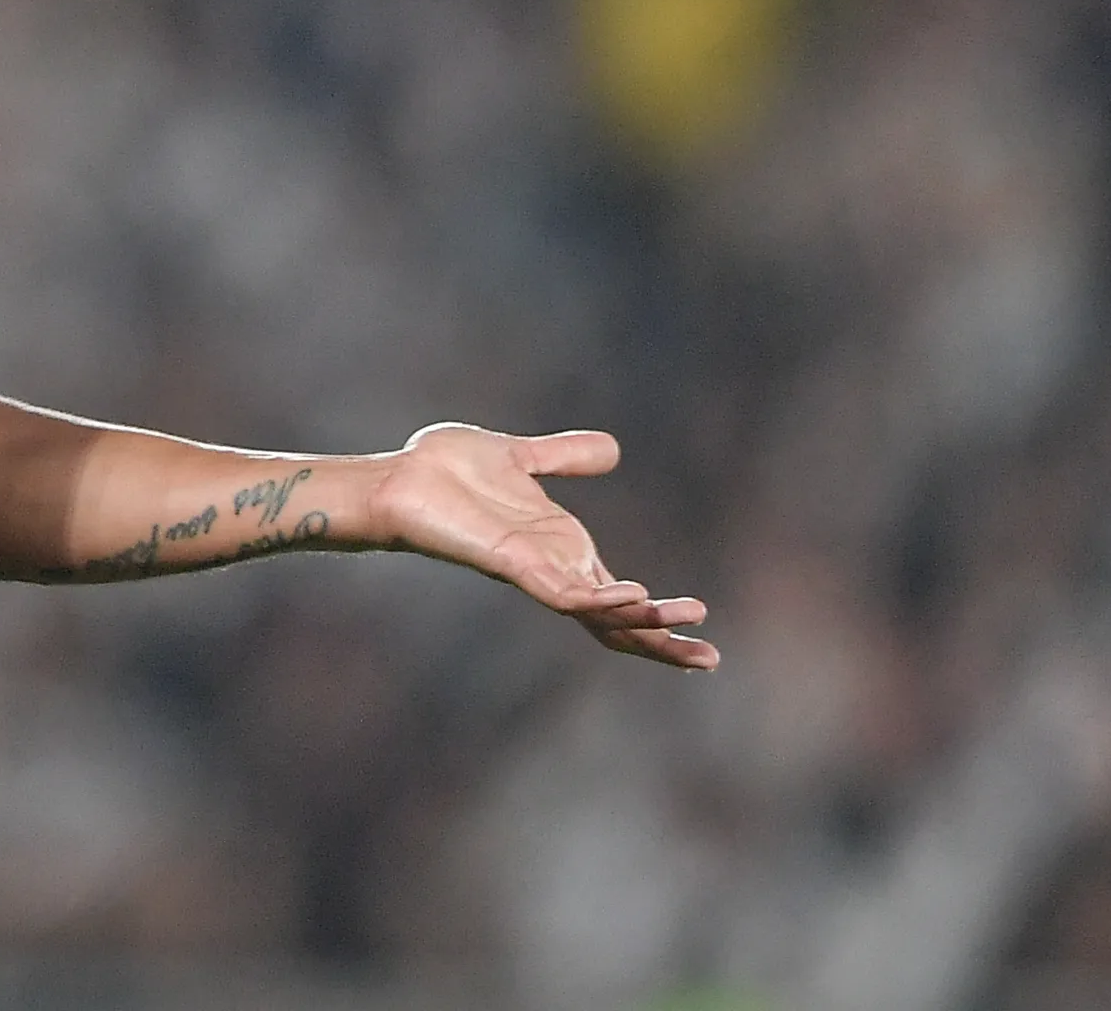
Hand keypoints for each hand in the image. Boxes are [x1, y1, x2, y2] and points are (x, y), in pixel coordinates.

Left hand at [364, 424, 717, 670]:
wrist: (400, 476)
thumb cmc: (446, 471)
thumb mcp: (523, 457)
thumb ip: (565, 457)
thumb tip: (613, 450)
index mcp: (560, 550)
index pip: (619, 599)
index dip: (658, 617)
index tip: (702, 625)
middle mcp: (552, 569)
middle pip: (617, 622)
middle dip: (662, 642)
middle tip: (710, 660)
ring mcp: (535, 572)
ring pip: (600, 614)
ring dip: (645, 622)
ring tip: (689, 624)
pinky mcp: (512, 565)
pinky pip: (565, 594)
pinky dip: (601, 599)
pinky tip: (635, 596)